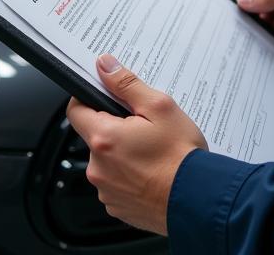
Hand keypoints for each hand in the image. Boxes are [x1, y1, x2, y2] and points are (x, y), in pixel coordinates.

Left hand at [66, 54, 206, 235]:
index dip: (89, 97)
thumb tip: (105, 66)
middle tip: (144, 125)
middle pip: (95, 135)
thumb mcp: (159, 107)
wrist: (197, 200)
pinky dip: (129, 174)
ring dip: (123, 152)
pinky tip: (152, 170)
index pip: (76, 110)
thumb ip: (127, 84)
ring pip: (107, 160)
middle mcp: (98, 168)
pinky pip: (116, 182)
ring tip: (153, 151)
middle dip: (116, 126)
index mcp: (104, 138)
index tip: (106, 96)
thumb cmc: (181, 156)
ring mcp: (106, 190)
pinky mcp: (117, 206)